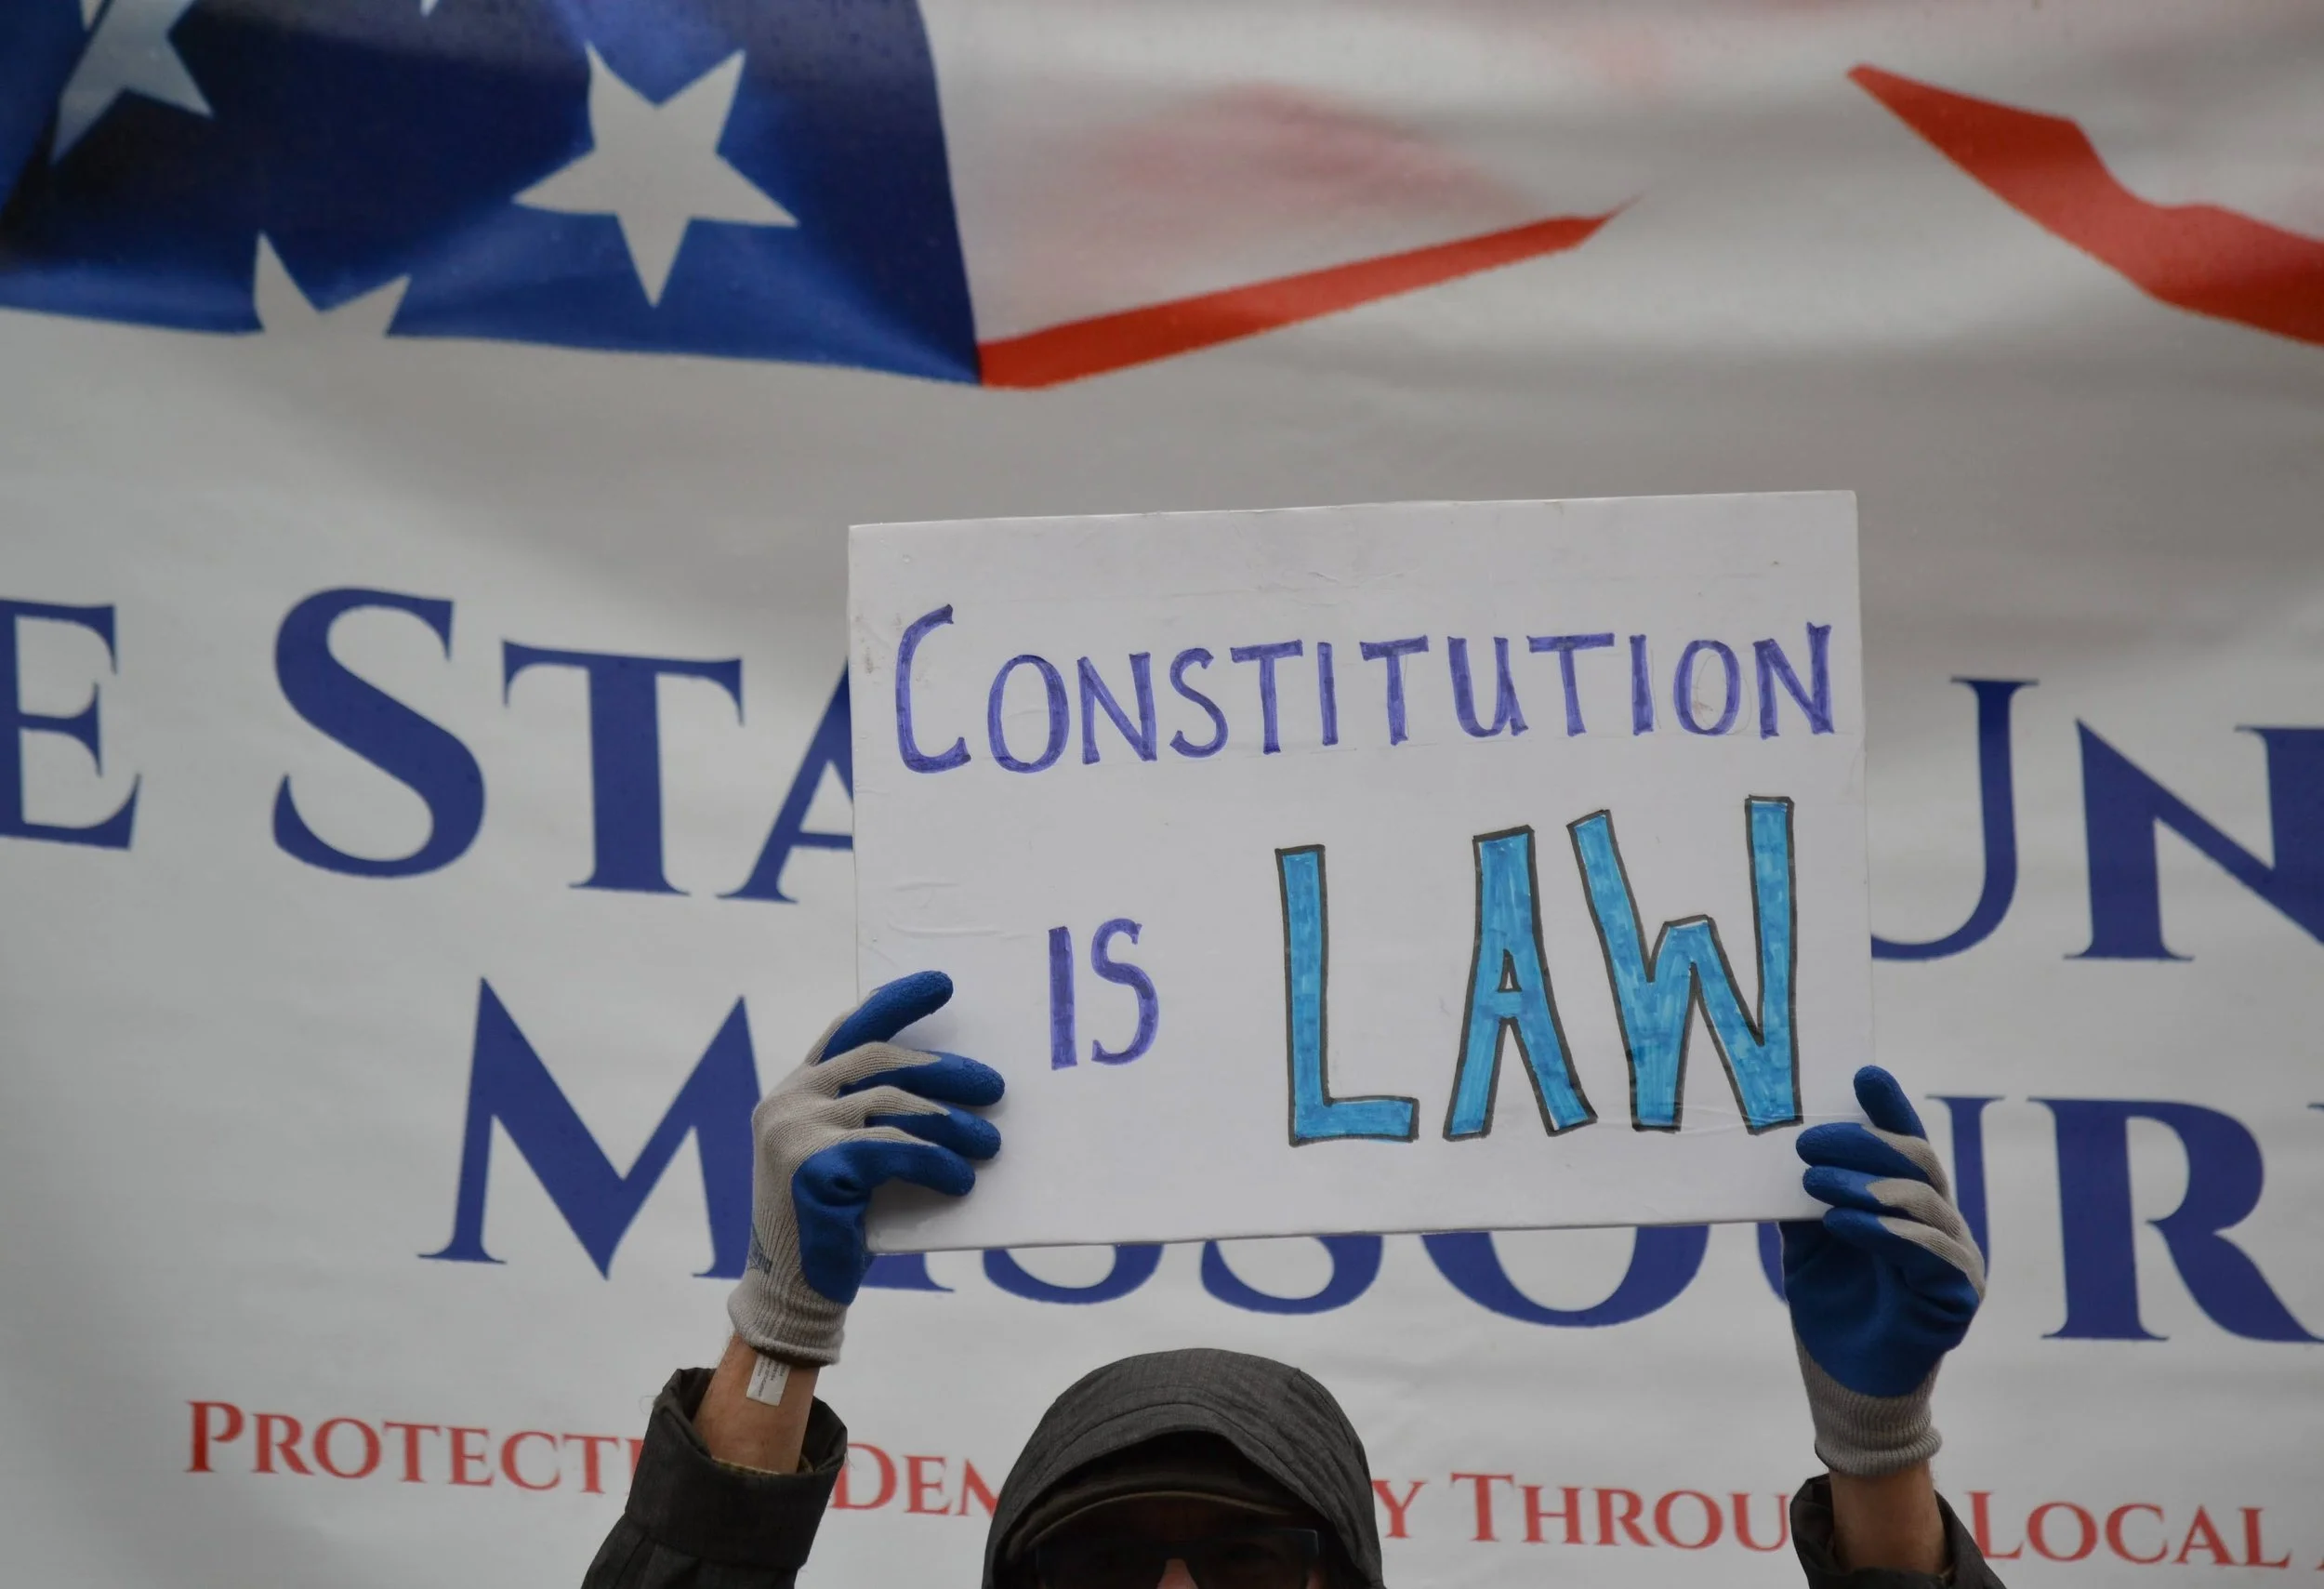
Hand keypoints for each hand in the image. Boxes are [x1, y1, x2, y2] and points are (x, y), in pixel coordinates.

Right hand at [725, 971, 1002, 1364]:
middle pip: (879, 1060)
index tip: (943, 984)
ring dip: (952, 1123)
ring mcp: (796, 1132)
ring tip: (990, 1143)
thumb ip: (873, 1119)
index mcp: (795, 1092)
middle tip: (993, 1086)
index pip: (848, 1030)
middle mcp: (789, 1102)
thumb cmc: (834, 1227)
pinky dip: (937, 1162)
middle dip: (943, 1068)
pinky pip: (894, 1150)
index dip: (896, 1003)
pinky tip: (961, 1180)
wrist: (793, 1293)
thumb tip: (954, 1090)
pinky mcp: (814, 1167)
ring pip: (894, 1105)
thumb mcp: (848, 1159)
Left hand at [1781, 1065, 1983, 1476]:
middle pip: (1916, 1162)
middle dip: (1862, 1143)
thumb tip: (1778, 1146)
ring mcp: (1955, 1259)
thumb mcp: (1808, 1241)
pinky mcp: (1957, 1298)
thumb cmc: (1833, 1308)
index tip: (1862, 1072)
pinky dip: (1886, 1232)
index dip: (1887, 1107)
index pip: (1903, 1143)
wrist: (1845, 1383)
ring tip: (1814, 1183)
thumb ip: (1805, 1198)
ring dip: (1867, 1186)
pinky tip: (1845, 1223)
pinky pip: (1929, 1254)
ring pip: (1924, 1202)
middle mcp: (1938, 1222)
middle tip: (1807, 1141)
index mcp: (1906, 1202)